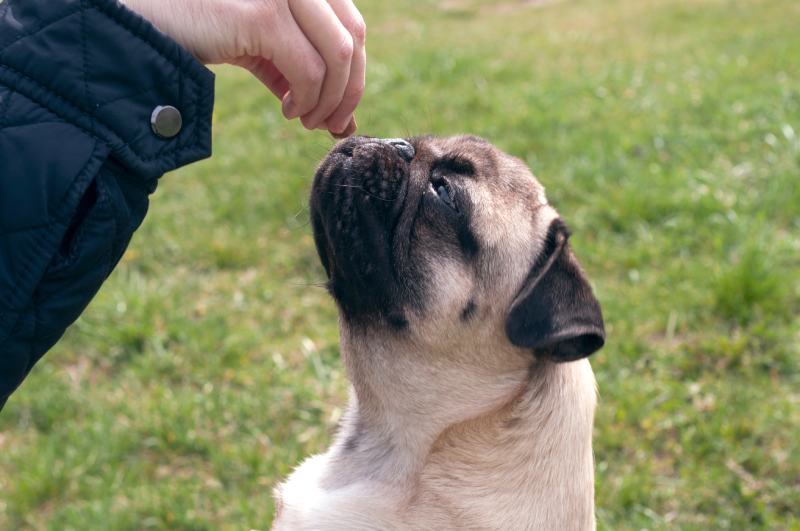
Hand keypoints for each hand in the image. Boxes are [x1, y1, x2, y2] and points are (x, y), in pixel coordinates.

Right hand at [121, 0, 364, 134]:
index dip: (354, 72)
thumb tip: (339, 115)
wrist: (140, 20)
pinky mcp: (263, 14)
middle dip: (349, 89)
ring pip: (338, 56)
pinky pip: (309, 71)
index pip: (352, 24)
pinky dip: (308, 100)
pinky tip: (289, 111)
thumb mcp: (258, 43)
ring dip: (328, 100)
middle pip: (353, 37)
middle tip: (331, 123)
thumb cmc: (197, 28)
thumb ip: (296, 66)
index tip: (340, 109)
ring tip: (305, 119)